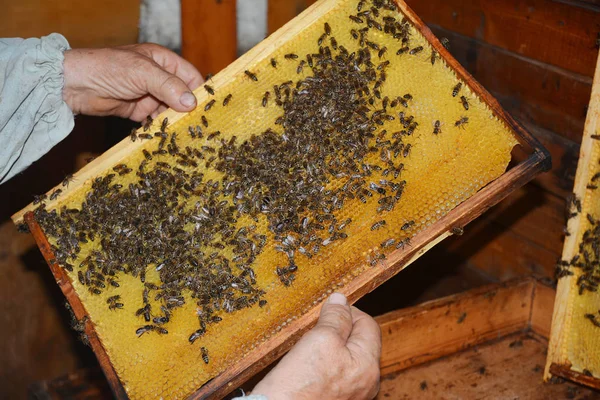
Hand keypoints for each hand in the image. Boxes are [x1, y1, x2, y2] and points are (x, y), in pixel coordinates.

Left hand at [62, 43, 203, 121]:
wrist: (74, 85)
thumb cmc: (107, 68)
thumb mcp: (142, 72)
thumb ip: (168, 86)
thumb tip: (191, 102)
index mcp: (162, 61)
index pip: (190, 76)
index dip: (199, 92)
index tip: (207, 108)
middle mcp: (158, 78)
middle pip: (182, 96)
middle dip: (188, 111)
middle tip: (197, 126)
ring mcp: (148, 95)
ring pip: (170, 111)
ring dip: (175, 122)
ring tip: (184, 135)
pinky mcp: (138, 111)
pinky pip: (156, 122)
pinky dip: (161, 129)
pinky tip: (166, 138)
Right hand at [251, 293, 380, 399]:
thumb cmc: (299, 386)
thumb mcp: (320, 339)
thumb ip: (335, 318)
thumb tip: (341, 300)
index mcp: (368, 365)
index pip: (368, 325)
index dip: (348, 312)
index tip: (328, 309)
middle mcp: (365, 383)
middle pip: (358, 342)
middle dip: (338, 329)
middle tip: (315, 328)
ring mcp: (351, 394)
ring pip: (345, 357)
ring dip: (329, 346)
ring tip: (308, 346)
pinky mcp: (333, 399)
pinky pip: (334, 373)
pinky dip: (323, 363)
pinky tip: (306, 364)